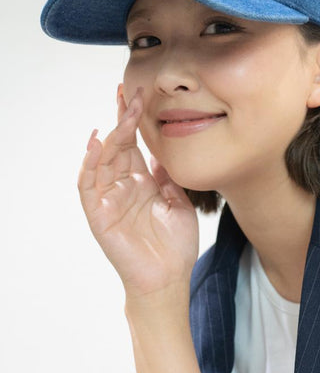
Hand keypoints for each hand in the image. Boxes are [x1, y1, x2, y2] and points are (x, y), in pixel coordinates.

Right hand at [78, 90, 198, 299]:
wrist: (170, 278)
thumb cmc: (175, 246)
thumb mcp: (178, 203)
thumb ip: (168, 177)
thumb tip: (162, 152)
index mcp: (141, 183)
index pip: (132, 145)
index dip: (132, 120)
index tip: (136, 95)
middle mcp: (122, 187)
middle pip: (116, 146)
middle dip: (122, 119)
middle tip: (130, 94)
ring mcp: (109, 199)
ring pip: (102, 160)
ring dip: (110, 135)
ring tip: (121, 114)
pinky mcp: (99, 215)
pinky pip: (88, 185)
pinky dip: (89, 164)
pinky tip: (95, 144)